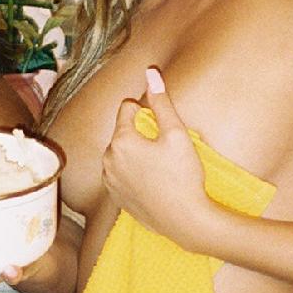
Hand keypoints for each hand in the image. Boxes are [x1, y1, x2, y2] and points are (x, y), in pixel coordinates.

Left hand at [101, 67, 214, 248]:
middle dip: (140, 134)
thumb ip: (161, 101)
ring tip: (160, 167)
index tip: (163, 127)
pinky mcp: (115, 197)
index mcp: (120, 140)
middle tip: (164, 149)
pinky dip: (134, 173)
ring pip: (121, 154)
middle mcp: (107, 159)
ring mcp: (109, 180)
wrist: (185, 221)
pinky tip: (153, 182)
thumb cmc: (183, 176)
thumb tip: (150, 72)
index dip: (147, 112)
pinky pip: (121, 174)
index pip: (126, 108)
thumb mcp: (177, 134)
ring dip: (136, 154)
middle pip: (122, 131)